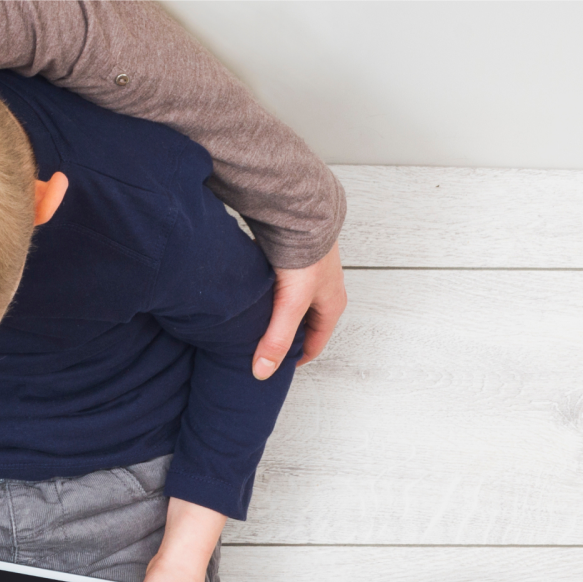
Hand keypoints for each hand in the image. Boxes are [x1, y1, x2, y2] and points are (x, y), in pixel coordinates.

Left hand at [255, 244, 345, 380]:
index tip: (272, 367)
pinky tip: (250, 293)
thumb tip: (263, 371)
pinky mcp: (294, 256)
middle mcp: (324, 290)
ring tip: (250, 321)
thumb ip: (277, 338)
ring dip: (273, 312)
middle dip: (282, 336)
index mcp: (332, 305)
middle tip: (257, 346)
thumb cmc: (308, 255)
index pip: (315, 344)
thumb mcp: (291, 304)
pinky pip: (280, 283)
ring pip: (290, 303)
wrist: (302, 208)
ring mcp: (310, 272)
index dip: (294, 359)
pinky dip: (267, 291)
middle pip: (302, 324)